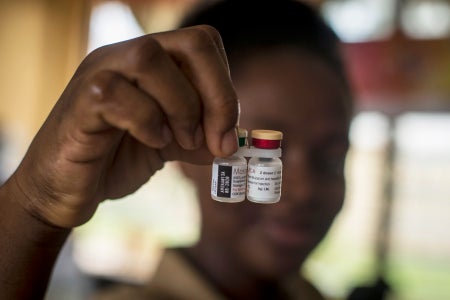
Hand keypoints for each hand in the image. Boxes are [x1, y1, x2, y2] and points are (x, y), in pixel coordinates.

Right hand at [7, 25, 238, 227]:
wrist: (67, 189)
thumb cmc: (116, 160)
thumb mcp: (170, 146)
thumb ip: (200, 137)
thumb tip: (235, 140)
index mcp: (151, 63)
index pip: (203, 43)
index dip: (224, 84)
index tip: (226, 132)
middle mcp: (125, 57)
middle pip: (190, 42)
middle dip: (217, 94)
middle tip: (217, 138)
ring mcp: (98, 73)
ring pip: (149, 58)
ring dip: (182, 107)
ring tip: (181, 142)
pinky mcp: (79, 102)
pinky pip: (115, 94)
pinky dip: (146, 121)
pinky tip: (152, 142)